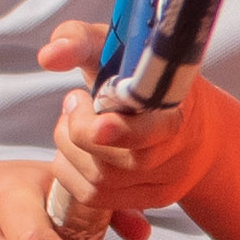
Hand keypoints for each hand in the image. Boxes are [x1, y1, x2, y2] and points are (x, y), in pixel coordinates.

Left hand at [33, 18, 227, 239]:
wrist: (190, 119)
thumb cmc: (145, 75)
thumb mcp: (119, 47)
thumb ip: (81, 41)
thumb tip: (49, 56)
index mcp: (177, 107)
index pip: (153, 130)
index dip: (123, 132)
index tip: (97, 125)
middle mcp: (178, 150)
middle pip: (117, 162)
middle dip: (79, 131)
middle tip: (74, 101)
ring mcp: (166, 180)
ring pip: (101, 180)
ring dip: (70, 149)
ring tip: (74, 122)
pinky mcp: (150, 198)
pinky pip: (95, 196)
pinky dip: (71, 171)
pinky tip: (75, 150)